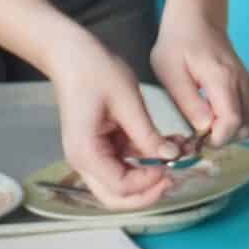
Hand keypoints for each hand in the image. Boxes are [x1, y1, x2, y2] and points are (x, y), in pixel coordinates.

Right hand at [49, 33, 177, 209]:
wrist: (71, 52)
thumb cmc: (94, 70)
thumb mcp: (127, 101)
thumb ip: (147, 134)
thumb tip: (171, 157)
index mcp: (86, 152)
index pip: (120, 187)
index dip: (149, 182)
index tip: (172, 165)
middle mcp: (84, 161)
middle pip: (116, 196)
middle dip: (147, 191)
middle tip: (174, 176)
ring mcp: (91, 154)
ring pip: (121, 182)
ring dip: (148, 174)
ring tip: (177, 154)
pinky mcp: (100, 145)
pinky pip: (123, 162)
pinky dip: (144, 158)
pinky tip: (167, 144)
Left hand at [152, 0, 248, 149]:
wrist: (196, 13)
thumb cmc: (178, 40)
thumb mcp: (170, 71)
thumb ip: (189, 102)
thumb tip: (204, 128)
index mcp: (223, 79)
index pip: (232, 124)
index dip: (215, 139)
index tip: (194, 139)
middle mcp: (241, 82)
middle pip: (245, 127)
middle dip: (222, 139)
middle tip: (196, 135)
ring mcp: (245, 81)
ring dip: (228, 131)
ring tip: (201, 125)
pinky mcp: (243, 81)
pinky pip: (246, 110)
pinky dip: (232, 121)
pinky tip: (210, 115)